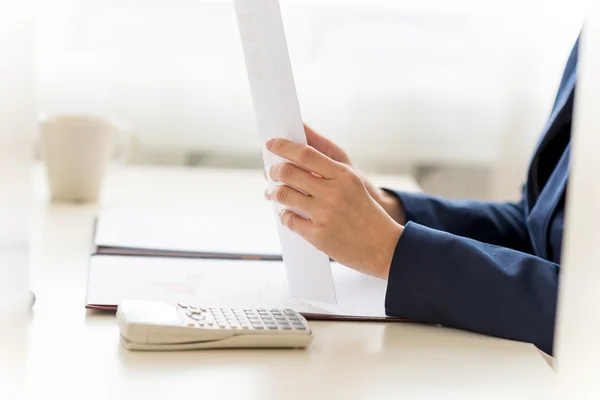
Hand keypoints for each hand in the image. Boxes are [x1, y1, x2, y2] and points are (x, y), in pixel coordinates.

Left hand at [265, 137, 403, 279]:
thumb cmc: (366, 213)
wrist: (383, 247)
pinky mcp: (318, 235)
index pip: (305, 154)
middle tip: (273, 172)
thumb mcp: (354, 185)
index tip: (272, 144)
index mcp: (343, 176)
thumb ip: (329, 172)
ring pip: (283, 195)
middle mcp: (333, 192)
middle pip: (289, 172)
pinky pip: (289, 219)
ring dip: (275, 192)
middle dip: (275, 170)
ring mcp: (324, 214)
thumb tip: (296, 160)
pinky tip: (288, 214)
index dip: (284, 146)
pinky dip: (285, 215)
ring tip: (276, 193)